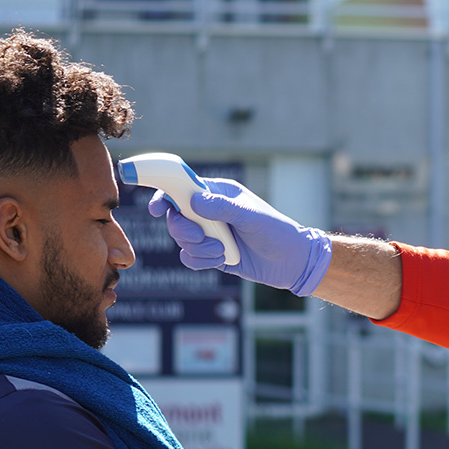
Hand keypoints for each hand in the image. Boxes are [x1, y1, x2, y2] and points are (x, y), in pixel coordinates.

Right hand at [147, 178, 331, 295]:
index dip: (164, 193)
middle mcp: (210, 212)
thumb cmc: (277, 231)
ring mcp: (210, 233)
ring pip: (182, 239)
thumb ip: (223, 208)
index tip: (156, 207)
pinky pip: (190, 257)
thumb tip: (194, 201)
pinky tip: (222, 260)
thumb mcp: (252, 217)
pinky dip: (201, 260)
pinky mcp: (212, 254)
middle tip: (200, 235)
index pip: (182, 187)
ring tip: (222, 250)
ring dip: (198, 248)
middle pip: (175, 216)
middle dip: (183, 229)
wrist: (292, 262)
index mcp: (218, 194)